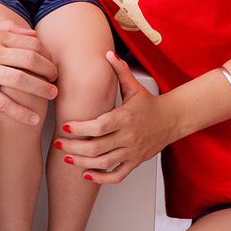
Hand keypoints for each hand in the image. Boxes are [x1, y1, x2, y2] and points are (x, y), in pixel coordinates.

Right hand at [0, 20, 57, 125]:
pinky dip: (20, 112)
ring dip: (41, 88)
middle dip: (47, 69)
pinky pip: (3, 104)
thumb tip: (30, 32)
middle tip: (56, 77)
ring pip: (21, 80)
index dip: (45, 51)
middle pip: (29, 59)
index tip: (51, 60)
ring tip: (53, 94)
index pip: (28, 42)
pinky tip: (33, 118)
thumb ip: (4, 28)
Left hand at [54, 51, 175, 183]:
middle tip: (59, 143)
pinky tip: (86, 174)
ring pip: (104, 163)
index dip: (81, 128)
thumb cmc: (149, 103)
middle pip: (97, 147)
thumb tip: (107, 53)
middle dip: (74, 147)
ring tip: (67, 157)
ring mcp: (131, 151)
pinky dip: (101, 178)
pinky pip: (117, 175)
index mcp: (125, 117)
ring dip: (83, 162)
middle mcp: (128, 136)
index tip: (65, 127)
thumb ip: (120, 70)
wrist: (171, 120)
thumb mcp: (134, 86)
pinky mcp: (134, 162)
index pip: (100, 126)